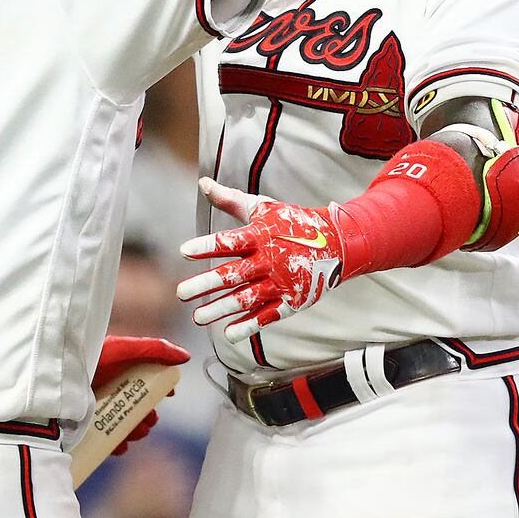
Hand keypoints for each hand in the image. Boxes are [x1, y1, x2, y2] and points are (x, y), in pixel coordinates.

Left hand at [93, 335, 190, 453]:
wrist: (52, 383)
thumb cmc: (84, 359)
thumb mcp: (122, 349)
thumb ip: (154, 349)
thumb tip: (185, 357)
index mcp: (115, 368)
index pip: (142, 379)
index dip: (158, 389)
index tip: (169, 395)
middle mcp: (104, 387)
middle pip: (134, 404)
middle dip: (147, 415)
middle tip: (150, 421)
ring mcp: (92, 407)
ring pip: (121, 423)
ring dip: (135, 431)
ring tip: (137, 433)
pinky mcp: (82, 426)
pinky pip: (103, 439)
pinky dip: (115, 443)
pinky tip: (119, 445)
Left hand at [176, 177, 343, 344]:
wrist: (338, 242)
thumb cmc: (292, 222)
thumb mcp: (263, 207)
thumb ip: (230, 200)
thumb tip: (202, 183)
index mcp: (261, 235)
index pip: (230, 241)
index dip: (207, 246)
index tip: (184, 252)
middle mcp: (270, 260)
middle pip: (234, 273)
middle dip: (207, 284)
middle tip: (181, 293)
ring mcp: (281, 282)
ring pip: (247, 298)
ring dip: (221, 309)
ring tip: (197, 317)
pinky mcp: (291, 301)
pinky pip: (268, 315)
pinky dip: (250, 325)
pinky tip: (229, 334)